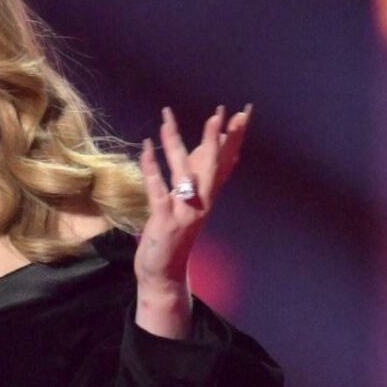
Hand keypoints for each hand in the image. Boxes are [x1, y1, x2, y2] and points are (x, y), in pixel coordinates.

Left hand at [134, 105, 250, 335]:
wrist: (165, 274)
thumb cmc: (174, 235)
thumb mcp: (187, 204)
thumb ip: (194, 178)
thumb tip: (200, 149)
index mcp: (208, 197)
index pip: (226, 162)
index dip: (234, 138)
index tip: (240, 114)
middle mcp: (202, 203)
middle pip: (214, 165)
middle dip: (217, 137)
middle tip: (222, 111)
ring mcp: (184, 212)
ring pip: (183, 172)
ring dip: (176, 144)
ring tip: (167, 119)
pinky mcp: (165, 220)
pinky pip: (158, 190)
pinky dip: (151, 167)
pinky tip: (145, 147)